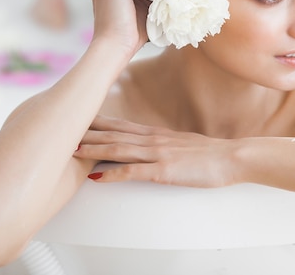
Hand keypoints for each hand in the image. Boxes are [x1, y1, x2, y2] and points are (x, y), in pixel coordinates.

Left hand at [74, 116, 241, 187]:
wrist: (231, 157)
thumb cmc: (210, 154)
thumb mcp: (181, 144)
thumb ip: (163, 145)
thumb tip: (149, 149)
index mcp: (156, 134)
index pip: (120, 125)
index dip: (97, 123)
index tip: (77, 120)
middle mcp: (152, 140)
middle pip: (113, 134)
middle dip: (87, 133)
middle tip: (63, 131)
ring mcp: (157, 154)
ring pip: (118, 149)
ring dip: (93, 149)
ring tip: (71, 150)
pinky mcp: (163, 171)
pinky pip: (132, 172)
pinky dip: (112, 173)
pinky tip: (96, 176)